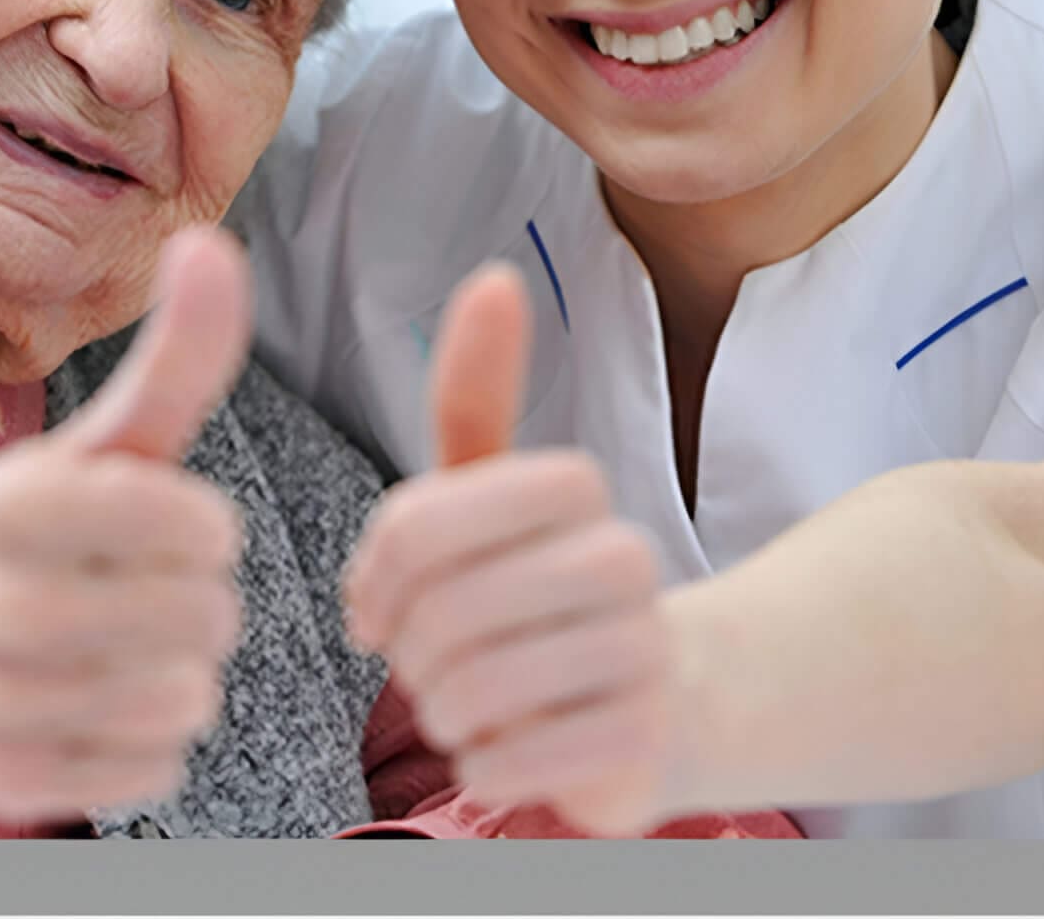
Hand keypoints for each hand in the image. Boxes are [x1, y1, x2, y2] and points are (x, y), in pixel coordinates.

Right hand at [0, 226, 251, 820]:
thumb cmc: (38, 529)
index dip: (202, 530)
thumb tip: (209, 239)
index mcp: (16, 503)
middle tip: (138, 592)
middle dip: (196, 604)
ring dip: (177, 676)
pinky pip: (145, 772)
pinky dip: (145, 744)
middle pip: (202, 620)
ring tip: (124, 647)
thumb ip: (176, 354)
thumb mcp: (104, 441)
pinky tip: (101, 704)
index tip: (166, 525)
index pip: (197, 529)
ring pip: (179, 701)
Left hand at [342, 263, 684, 835]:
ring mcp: (640, 652)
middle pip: (439, 614)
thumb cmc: (542, 593)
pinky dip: (484, 766)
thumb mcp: (494, 490)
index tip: (385, 605)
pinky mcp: (642, 742)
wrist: (665, 702)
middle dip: (413, 656)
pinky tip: (512, 749)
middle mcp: (622, 557)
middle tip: (438, 664)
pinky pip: (505, 761)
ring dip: (447, 712)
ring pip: (470, 690)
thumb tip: (492, 276)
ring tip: (474, 704)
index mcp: (574, 486)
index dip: (378, 579)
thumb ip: (476, 394)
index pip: (414, 527)